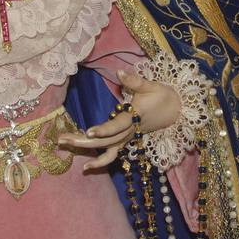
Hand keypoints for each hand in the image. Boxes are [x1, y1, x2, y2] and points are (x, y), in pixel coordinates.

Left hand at [58, 69, 182, 169]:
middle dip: (84, 141)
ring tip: (65, 146)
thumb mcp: (151, 86)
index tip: (89, 132)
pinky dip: (100, 161)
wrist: (176, 110)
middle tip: (62, 139)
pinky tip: (85, 166)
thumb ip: (134, 80)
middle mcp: (130, 131)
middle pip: (106, 141)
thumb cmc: (162, 95)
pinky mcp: (126, 140)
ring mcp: (128, 138)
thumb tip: (118, 72)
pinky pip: (112, 155)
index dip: (104, 130)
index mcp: (135, 116)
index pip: (118, 126)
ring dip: (86, 151)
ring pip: (107, 150)